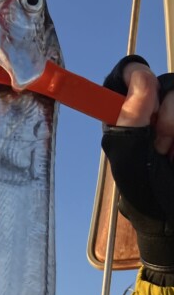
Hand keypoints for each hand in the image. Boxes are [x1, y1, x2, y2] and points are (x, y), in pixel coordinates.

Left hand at [101, 55, 173, 276]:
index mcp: (126, 116)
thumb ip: (128, 120)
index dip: (134, 73)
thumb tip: (140, 79)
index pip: (127, 75)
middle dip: (164, 113)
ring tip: (172, 154)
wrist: (173, 221)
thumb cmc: (147, 196)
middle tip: (159, 145)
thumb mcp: (128, 160)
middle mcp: (153, 111)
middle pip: (164, 82)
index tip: (143, 86)